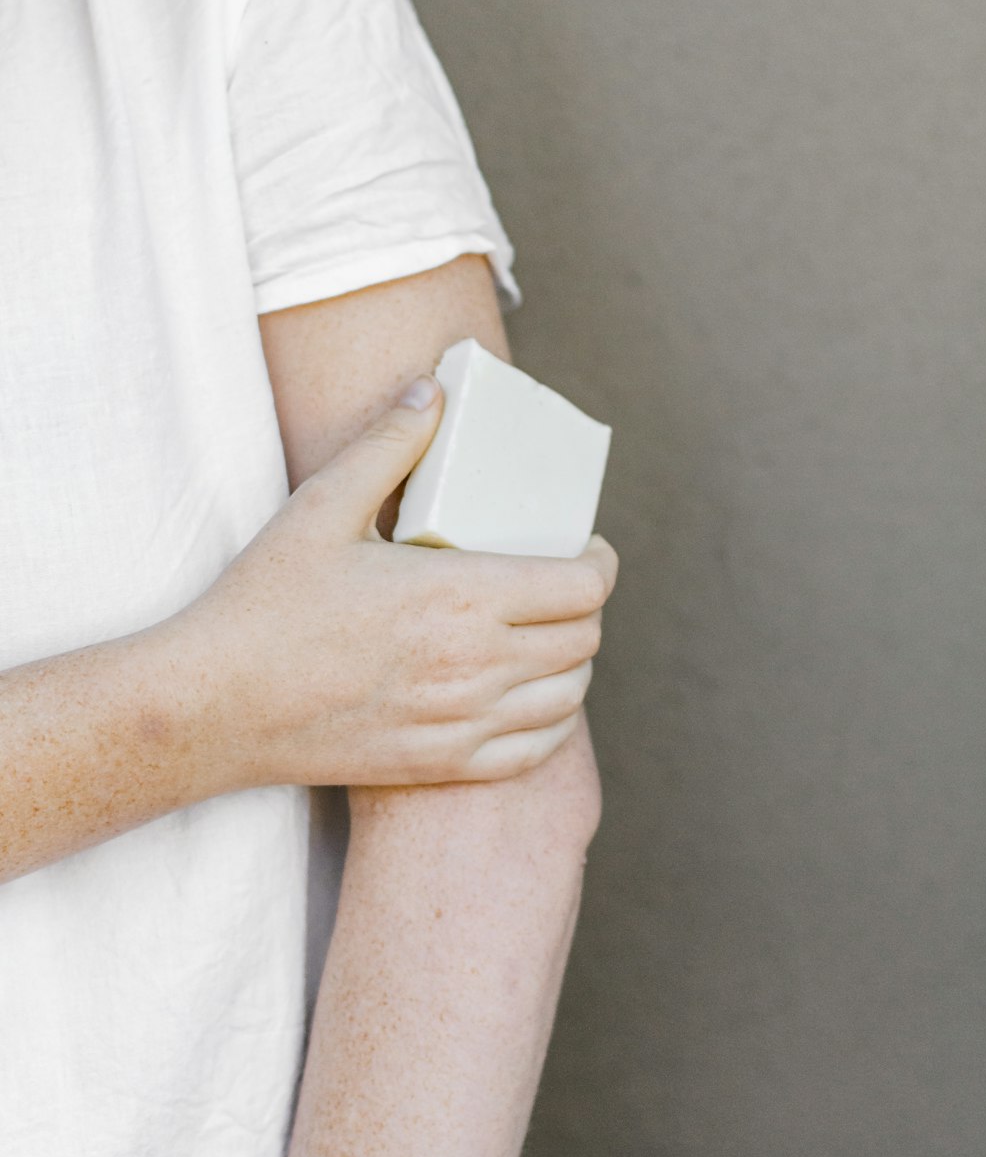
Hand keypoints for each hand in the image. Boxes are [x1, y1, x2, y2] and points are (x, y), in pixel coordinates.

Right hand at [169, 375, 617, 788]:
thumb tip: (431, 392)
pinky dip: (551, 722)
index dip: (600, 562)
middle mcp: (475, 664)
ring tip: (551, 635)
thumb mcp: (322, 507)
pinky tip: (532, 698)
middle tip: (563, 582)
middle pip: (585, 639)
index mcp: (461, 595)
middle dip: (588, 604)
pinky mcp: (440, 764)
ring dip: (575, 661)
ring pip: (569, 696)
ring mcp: (461, 721)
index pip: (582, 586)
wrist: (214, 705)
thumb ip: (387, 445)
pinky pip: (533, 751)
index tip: (587, 546)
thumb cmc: (265, 605)